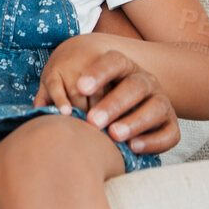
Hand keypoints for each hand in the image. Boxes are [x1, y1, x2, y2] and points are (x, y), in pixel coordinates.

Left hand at [34, 35, 181, 155]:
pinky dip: (154, 140)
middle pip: (135, 85)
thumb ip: (59, 94)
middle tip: (93, 121)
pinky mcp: (171, 124)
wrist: (131, 101)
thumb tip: (38, 109)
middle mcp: (144, 80)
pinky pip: (170, 133)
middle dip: (114, 103)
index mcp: (122, 66)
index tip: (80, 88)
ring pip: (156, 106)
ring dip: (135, 121)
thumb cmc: (94, 95)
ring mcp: (161, 101)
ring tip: (113, 135)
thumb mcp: (79, 89)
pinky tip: (133, 147)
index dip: (99, 73)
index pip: (114, 61)